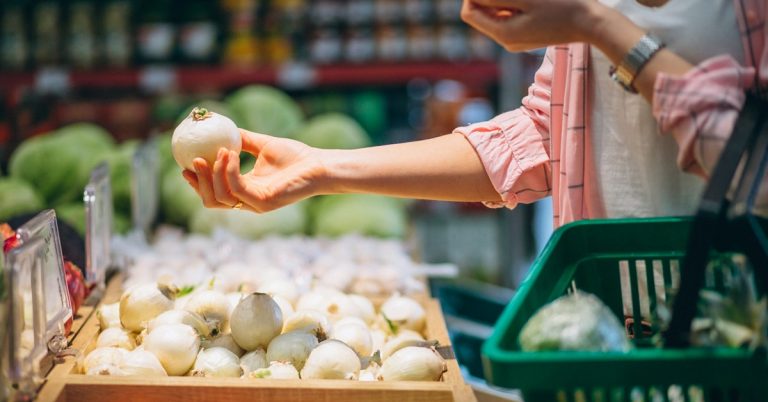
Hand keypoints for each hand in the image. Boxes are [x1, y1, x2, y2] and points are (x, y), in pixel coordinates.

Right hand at [183, 129, 326, 212]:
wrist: (318, 164)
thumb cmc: (296, 156)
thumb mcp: (262, 145)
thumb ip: (243, 140)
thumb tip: (223, 127)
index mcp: (246, 191)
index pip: (215, 193)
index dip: (198, 183)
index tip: (185, 165)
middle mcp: (248, 202)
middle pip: (212, 201)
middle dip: (198, 183)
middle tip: (192, 161)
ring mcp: (255, 204)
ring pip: (220, 197)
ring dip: (214, 173)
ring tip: (216, 152)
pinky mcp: (263, 202)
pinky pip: (236, 187)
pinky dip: (229, 170)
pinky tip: (229, 153)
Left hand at [460, 0, 609, 51]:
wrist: (591, 23)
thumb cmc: (562, 6)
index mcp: (502, 33)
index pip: (469, 12)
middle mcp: (505, 42)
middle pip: (481, 14)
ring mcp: (515, 41)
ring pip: (495, 14)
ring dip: (502, 0)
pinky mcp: (525, 37)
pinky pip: (509, 17)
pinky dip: (513, 5)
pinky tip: (530, 0)